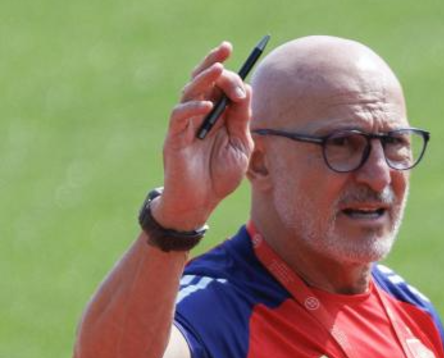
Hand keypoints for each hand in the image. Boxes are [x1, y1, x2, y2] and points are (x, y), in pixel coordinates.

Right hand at [153, 42, 252, 229]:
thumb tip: (248, 89)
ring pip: (190, 92)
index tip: (246, 78)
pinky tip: (207, 104)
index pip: (220, 87)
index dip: (233, 79)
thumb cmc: (220, 176)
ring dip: (204, 78)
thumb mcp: (240, 145)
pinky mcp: (174, 138)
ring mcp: (184, 125)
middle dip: (214, 62)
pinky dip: (192, 108)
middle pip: (203, 81)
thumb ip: (242, 119)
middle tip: (227, 47)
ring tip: (219, 68)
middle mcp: (198, 115)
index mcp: (215, 115)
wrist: (201, 203)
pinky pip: (179, 117)